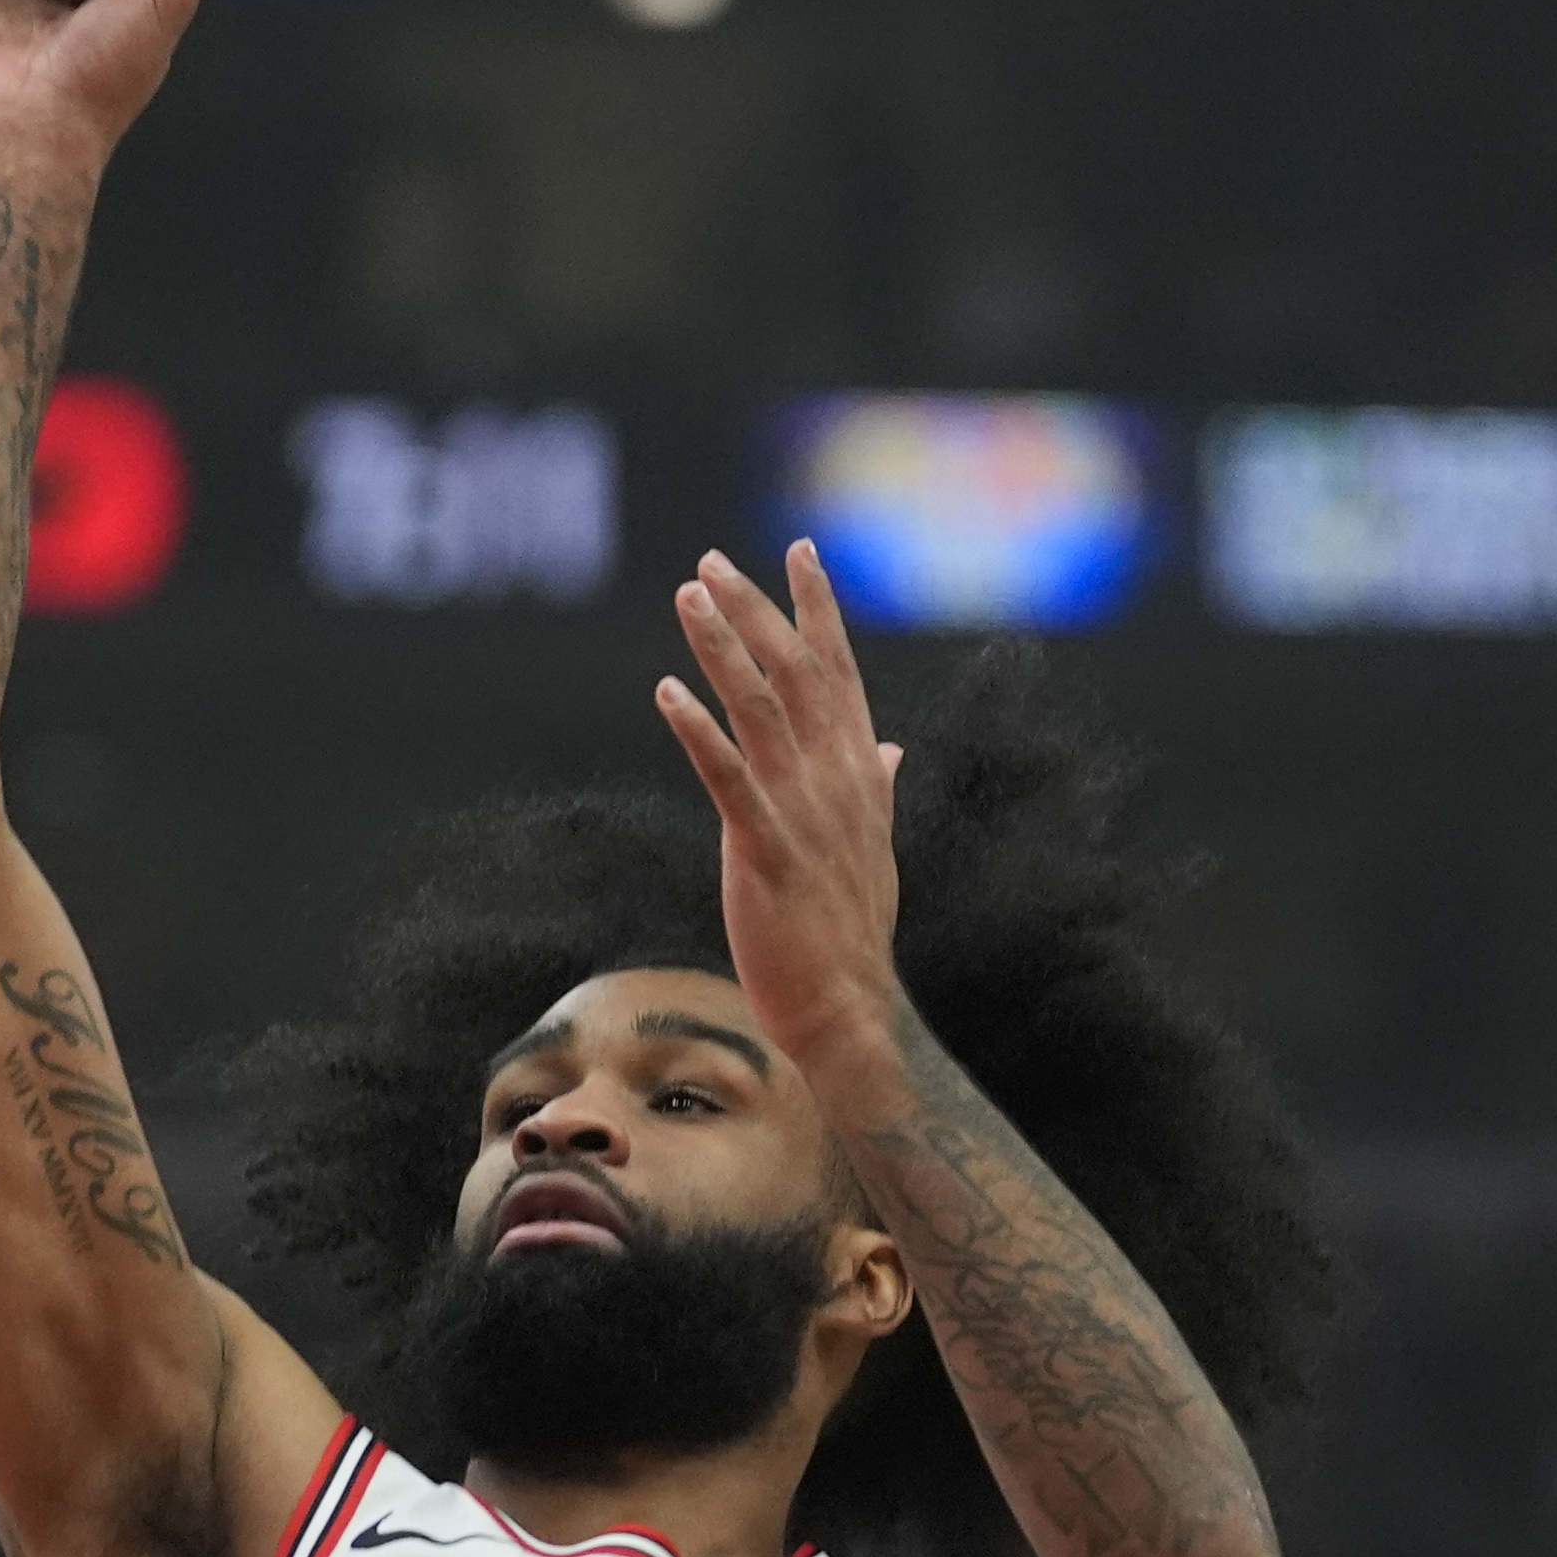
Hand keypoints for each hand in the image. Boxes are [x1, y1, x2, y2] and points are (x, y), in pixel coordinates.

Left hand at [654, 542, 910, 1075]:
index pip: (839, 672)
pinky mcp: (764, 851)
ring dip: (723, 649)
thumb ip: (874, 787)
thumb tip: (890, 749)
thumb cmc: (848, 926)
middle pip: (797, 674)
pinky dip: (697, 730)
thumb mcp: (869, 844)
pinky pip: (728, 779)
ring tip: (688, 599)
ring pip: (761, 710)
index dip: (818, 610)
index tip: (798, 551)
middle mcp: (838, 780)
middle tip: (710, 562)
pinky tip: (666, 693)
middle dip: (756, 612)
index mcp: (859, 773)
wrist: (847, 1005)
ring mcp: (803, 813)